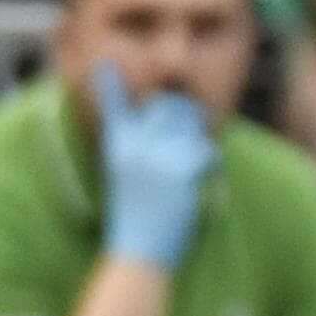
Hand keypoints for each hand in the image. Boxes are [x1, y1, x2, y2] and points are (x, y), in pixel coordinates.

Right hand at [93, 65, 218, 270]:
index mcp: (117, 146)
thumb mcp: (127, 176)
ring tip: (190, 162)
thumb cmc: (136, 217)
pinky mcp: (180, 170)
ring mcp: (157, 157)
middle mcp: (134, 146)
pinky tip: (202, 176)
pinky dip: (210, 161)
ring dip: (198, 139)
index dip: (110, 86)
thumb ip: (137, 150)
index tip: (106, 65)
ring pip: (191, 126)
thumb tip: (155, 130)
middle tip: (189, 131)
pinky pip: (206, 151)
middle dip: (182, 115)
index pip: (113, 108)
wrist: (139, 251)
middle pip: (166, 107)